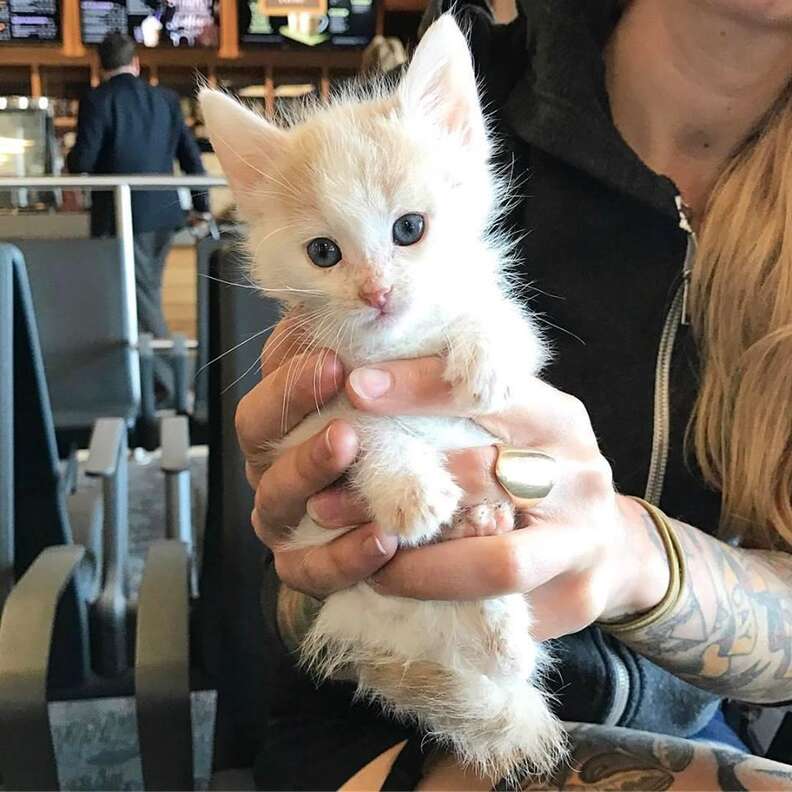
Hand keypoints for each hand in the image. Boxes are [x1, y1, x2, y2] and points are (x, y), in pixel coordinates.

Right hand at [235, 318, 397, 599]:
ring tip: (349, 445)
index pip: (272, 375)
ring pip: (276, 494)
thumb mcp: (403, 388)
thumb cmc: (411, 437)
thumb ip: (383, 351)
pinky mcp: (306, 563)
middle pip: (256, 427)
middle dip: (289, 402)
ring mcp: (287, 512)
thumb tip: (380, 300)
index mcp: (292, 410)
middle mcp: (277, 458)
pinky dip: (344, 555)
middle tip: (333, 380)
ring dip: (310, 468)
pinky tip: (381, 537)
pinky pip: (311, 567)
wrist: (421, 518)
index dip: (294, 363)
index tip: (334, 354)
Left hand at [305, 357, 670, 640]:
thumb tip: (365, 384)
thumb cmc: (541, 471)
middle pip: (485, 478)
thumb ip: (463, 407)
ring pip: (496, 563)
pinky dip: (443, 606)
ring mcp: (583, 544)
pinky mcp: (576, 602)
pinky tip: (400, 597)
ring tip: (364, 564)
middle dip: (397, 492)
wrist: (613, 545)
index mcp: (559, 419)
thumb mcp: (519, 424)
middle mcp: (580, 477)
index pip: (490, 393)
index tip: (356, 388)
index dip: (421, 389)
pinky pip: (500, 613)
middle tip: (327, 501)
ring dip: (417, 568)